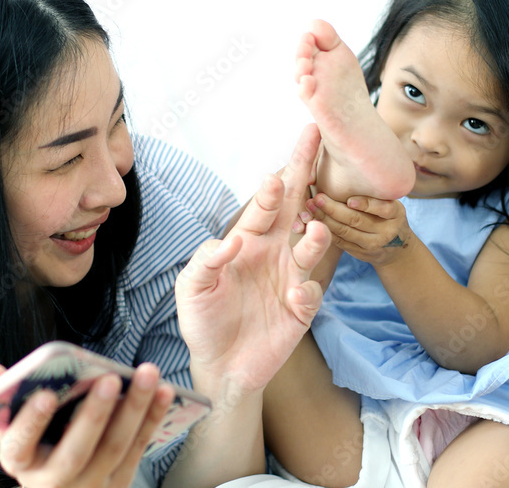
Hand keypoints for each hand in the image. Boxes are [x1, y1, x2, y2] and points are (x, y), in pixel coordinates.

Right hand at [0, 363, 174, 487]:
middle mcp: (54, 479)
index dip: (31, 421)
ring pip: (115, 447)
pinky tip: (164, 391)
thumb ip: (7, 405)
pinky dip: (152, 418)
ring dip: (135, 409)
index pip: (20, 443)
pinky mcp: (120, 480)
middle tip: (109, 379)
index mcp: (20, 462)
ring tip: (147, 374)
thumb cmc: (38, 454)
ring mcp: (90, 484)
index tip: (45, 395)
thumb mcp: (15, 435)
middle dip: (94, 414)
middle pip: (76, 450)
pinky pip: (139, 447)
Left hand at [175, 124, 330, 394]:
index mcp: (246, 242)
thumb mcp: (192, 288)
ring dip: (317, 238)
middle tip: (315, 143)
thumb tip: (232, 240)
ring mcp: (289, 279)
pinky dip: (306, 294)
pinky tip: (294, 300)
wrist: (220, 366)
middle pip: (295, 208)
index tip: (276, 175)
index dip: (272, 187)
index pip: (264, 206)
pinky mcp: (300, 310)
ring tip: (315, 233)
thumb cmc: (203, 320)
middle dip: (305, 174)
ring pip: (311, 248)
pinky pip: (311, 295)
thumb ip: (206, 260)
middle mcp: (272, 253)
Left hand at [307, 193, 412, 266]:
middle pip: (357, 220)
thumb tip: (349, 167)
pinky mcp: (360, 253)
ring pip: (345, 232)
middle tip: (318, 197)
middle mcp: (387, 231)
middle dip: (334, 209)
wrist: (396, 248)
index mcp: (396, 214)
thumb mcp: (390, 202)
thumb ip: (374, 191)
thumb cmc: (387, 215)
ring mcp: (373, 244)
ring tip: (311, 206)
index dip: (366, 204)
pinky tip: (314, 220)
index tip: (349, 200)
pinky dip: (326, 230)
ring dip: (325, 218)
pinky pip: (340, 241)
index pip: (383, 209)